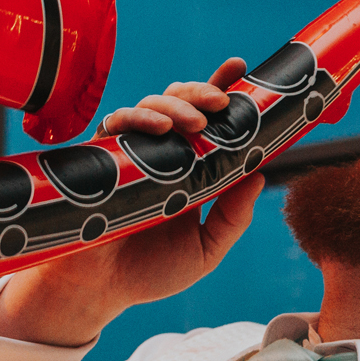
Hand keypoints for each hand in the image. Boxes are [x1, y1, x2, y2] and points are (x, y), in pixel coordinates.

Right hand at [0, 58, 264, 345]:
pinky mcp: (101, 158)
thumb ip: (233, 217)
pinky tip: (159, 130)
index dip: (221, 89)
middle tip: (221, 103)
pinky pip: (117, 124)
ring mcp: (130, 153)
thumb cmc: (150, 272)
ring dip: (176, 105)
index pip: (207, 120)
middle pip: (180, 102)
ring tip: (196, 123)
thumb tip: (260, 174)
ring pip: (152, 106)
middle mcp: (161, 153)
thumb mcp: (206, 250)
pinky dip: (138, 119)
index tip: (240, 69)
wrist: (100, 291)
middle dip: (202, 92)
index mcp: (189, 167)